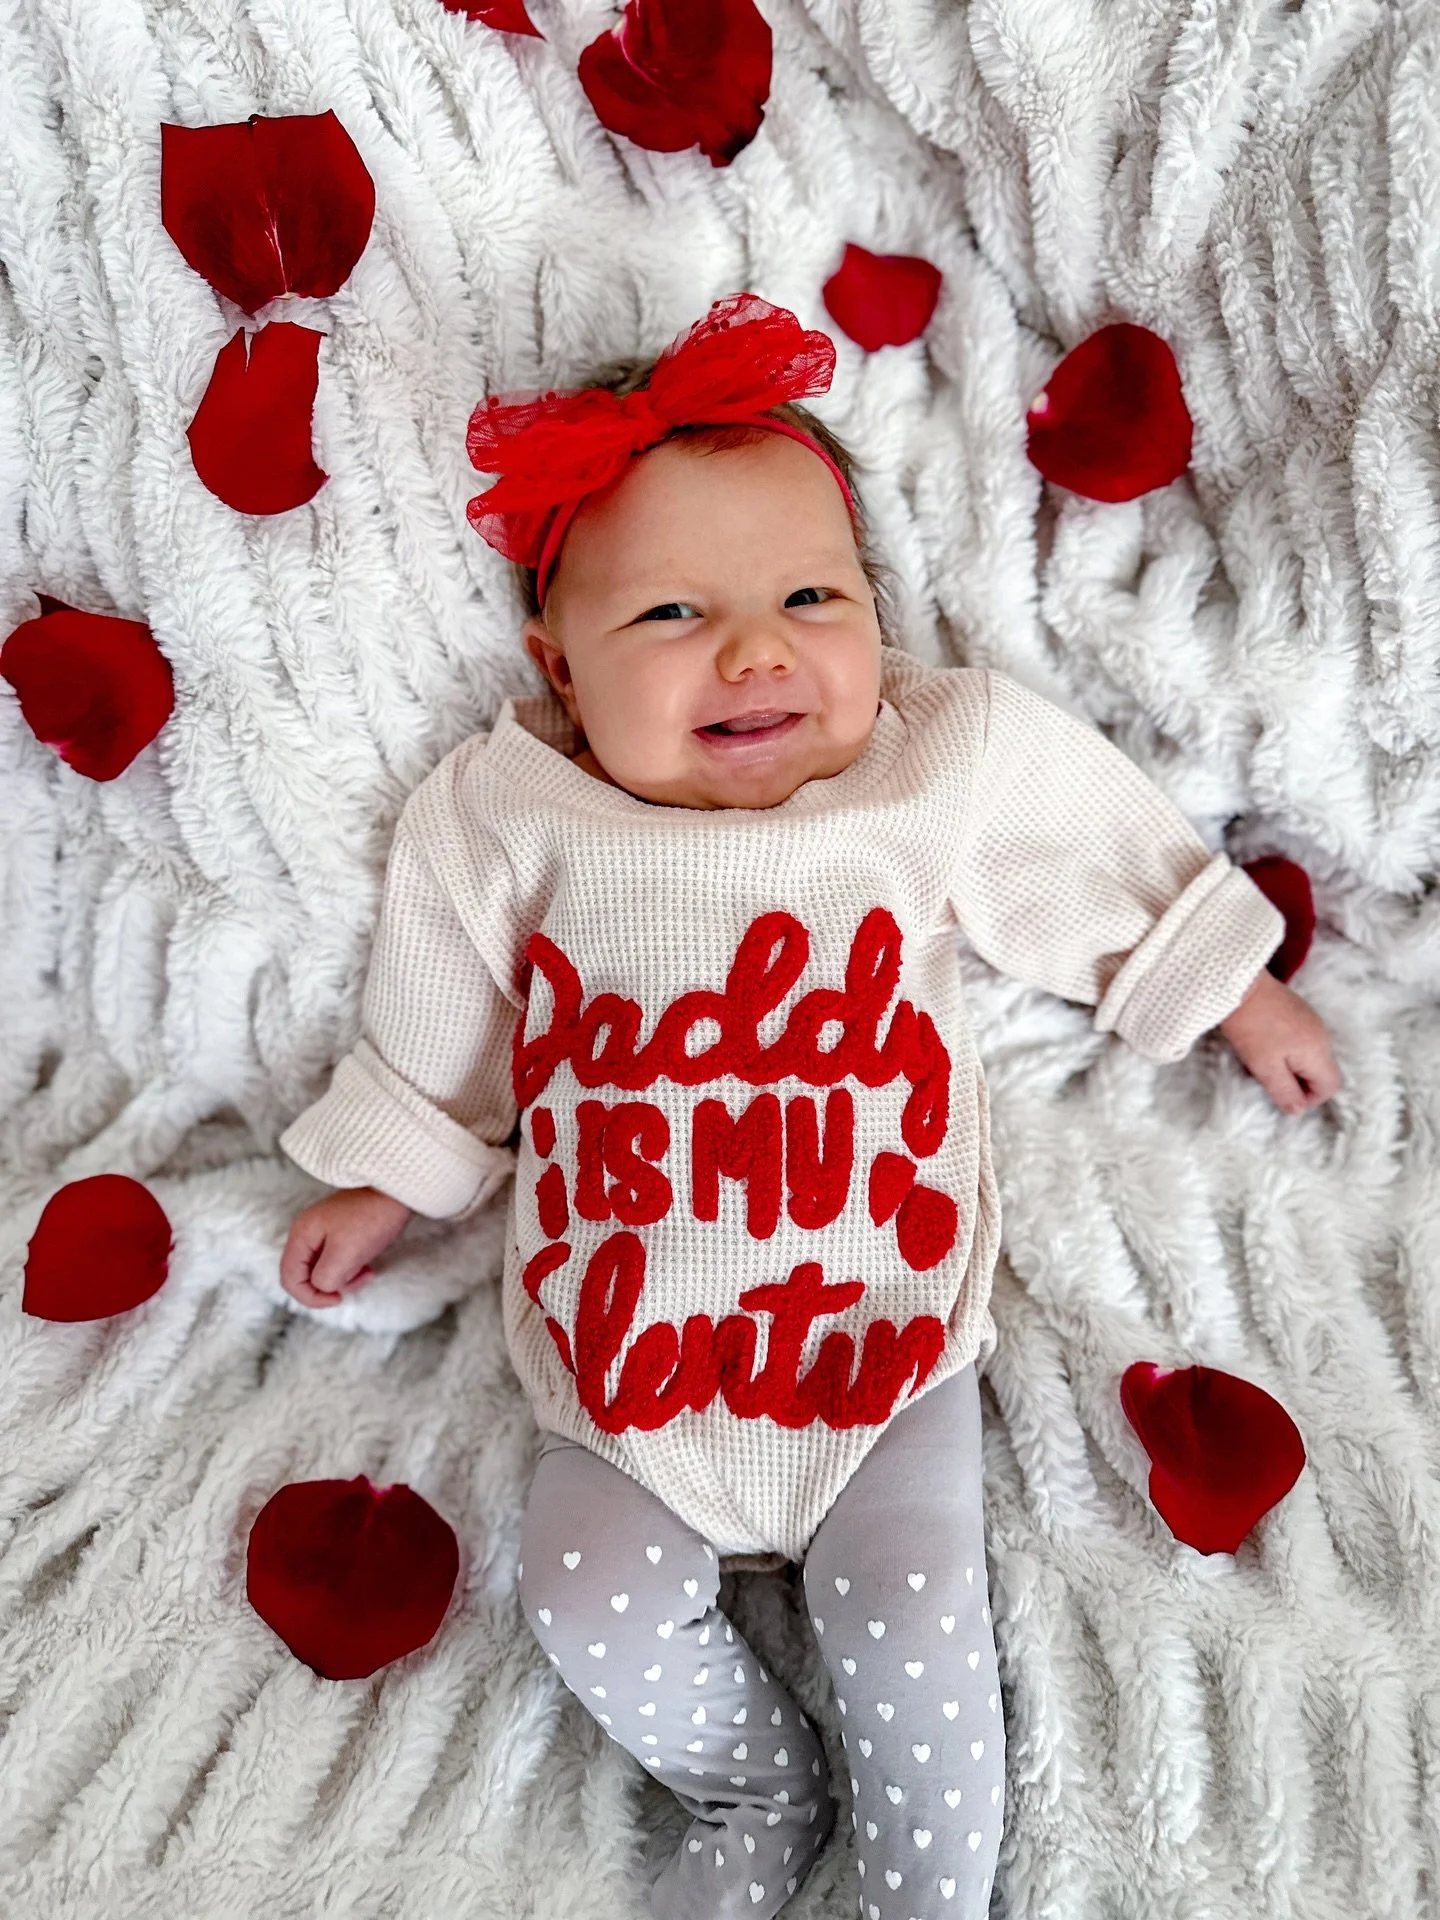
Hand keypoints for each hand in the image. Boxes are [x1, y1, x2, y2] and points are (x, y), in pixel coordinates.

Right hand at [279, 1186, 413, 1308]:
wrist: (397, 1191)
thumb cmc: (372, 1218)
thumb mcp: (345, 1254)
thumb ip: (325, 1277)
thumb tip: (323, 1287)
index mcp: (301, 1235)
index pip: (289, 1278)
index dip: (309, 1297)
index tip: (337, 1299)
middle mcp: (306, 1232)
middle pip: (305, 1275)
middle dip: (329, 1287)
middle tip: (355, 1283)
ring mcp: (322, 1232)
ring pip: (323, 1270)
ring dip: (343, 1279)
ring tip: (366, 1273)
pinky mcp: (339, 1233)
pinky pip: (337, 1261)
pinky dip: (350, 1269)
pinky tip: (367, 1267)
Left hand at [1216, 969, 1342, 1114]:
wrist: (1239, 984)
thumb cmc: (1251, 1029)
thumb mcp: (1265, 1067)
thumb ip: (1285, 1092)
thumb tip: (1299, 1110)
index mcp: (1318, 1051)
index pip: (1330, 1086)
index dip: (1309, 1098)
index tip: (1282, 1094)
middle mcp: (1322, 1035)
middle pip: (1321, 1071)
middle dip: (1297, 1082)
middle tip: (1268, 1077)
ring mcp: (1312, 1020)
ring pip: (1309, 1057)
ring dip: (1289, 1066)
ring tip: (1262, 1060)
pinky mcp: (1298, 1011)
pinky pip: (1300, 1041)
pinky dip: (1286, 1050)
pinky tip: (1263, 1044)